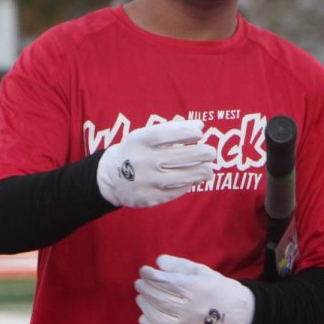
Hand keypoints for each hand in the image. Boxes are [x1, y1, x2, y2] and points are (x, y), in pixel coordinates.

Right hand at [96, 120, 215, 207]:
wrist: (112, 178)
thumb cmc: (138, 151)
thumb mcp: (146, 135)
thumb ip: (172, 129)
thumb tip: (200, 126)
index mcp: (139, 140)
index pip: (169, 134)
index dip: (189, 133)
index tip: (201, 133)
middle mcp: (141, 160)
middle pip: (180, 156)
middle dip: (202, 153)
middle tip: (212, 153)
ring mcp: (145, 181)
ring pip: (182, 177)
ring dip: (201, 172)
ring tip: (209, 170)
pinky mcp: (149, 198)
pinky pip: (176, 191)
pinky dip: (188, 185)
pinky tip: (194, 180)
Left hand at [135, 254, 254, 323]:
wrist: (236, 314)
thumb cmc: (216, 288)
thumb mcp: (201, 270)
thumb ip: (179, 265)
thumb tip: (158, 262)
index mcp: (194, 288)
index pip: (163, 281)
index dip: (150, 275)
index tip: (144, 271)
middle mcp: (189, 308)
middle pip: (158, 297)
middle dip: (145, 288)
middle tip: (140, 283)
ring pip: (156, 316)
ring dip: (145, 305)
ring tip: (142, 298)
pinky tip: (146, 316)